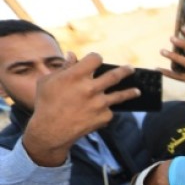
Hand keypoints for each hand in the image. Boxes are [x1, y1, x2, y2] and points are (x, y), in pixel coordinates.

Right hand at [21, 53, 138, 166]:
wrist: (50, 131)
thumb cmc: (46, 103)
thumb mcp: (48, 81)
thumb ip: (63, 68)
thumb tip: (72, 54)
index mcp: (75, 76)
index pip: (95, 59)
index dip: (96, 58)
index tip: (97, 59)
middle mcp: (90, 88)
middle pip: (114, 75)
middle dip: (125, 71)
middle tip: (131, 69)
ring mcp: (99, 103)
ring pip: (121, 95)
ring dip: (131, 92)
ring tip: (137, 91)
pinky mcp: (104, 116)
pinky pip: (108, 111)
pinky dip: (104, 111)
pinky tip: (98, 114)